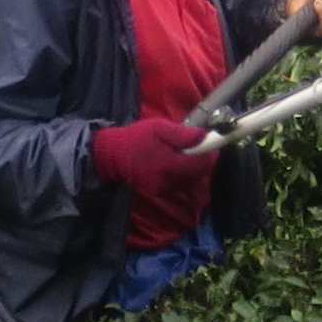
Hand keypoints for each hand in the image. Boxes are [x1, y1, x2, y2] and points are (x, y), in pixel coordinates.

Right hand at [92, 117, 218, 199]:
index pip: (201, 165)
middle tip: (192, 145)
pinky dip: (182, 173)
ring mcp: (164, 189)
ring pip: (191, 179)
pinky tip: (172, 162)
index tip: (206, 142)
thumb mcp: (159, 128)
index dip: (208, 153)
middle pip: (199, 173)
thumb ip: (183, 135)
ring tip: (179, 153)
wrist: (112, 155)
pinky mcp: (160, 192)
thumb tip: (206, 136)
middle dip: (200, 159)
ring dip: (191, 167)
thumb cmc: (136, 138)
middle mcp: (169, 182)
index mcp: (169, 165)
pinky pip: (180, 183)